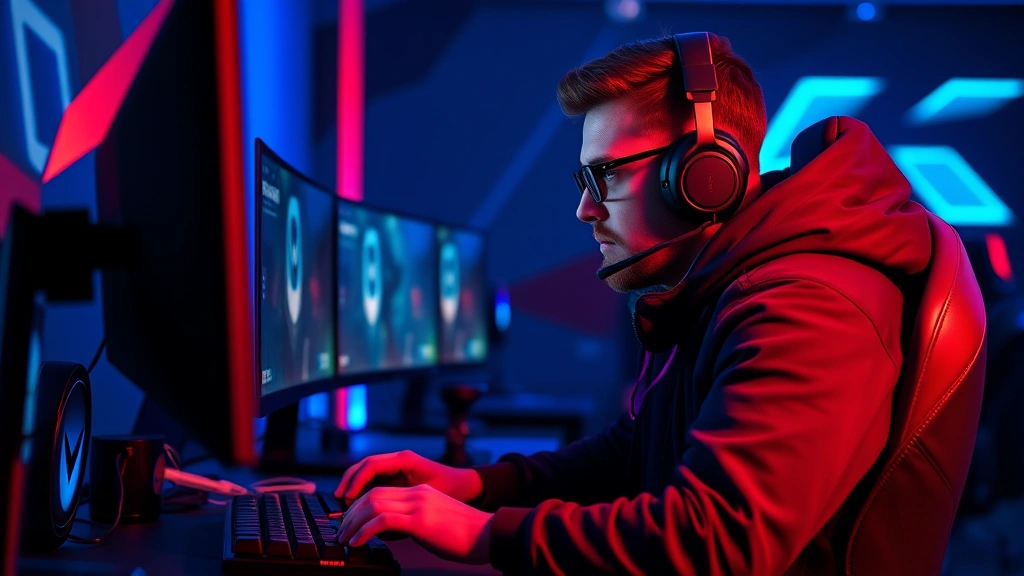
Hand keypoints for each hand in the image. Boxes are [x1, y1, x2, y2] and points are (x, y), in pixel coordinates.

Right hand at [334, 450, 482, 506]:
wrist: (464, 485)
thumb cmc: (450, 488)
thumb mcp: (428, 494)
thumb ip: (405, 499)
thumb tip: (380, 512)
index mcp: (404, 459)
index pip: (371, 465)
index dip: (356, 480)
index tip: (346, 496)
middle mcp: (397, 459)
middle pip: (364, 465)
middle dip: (349, 481)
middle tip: (339, 499)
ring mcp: (396, 466)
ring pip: (366, 472)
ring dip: (353, 485)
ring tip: (344, 502)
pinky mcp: (396, 475)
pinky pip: (374, 479)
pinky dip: (362, 488)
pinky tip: (357, 502)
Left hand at [338, 484, 492, 564]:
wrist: (488, 536)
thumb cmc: (465, 536)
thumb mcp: (436, 522)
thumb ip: (415, 521)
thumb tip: (393, 532)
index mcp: (421, 492)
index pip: (381, 492)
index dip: (360, 507)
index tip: (349, 523)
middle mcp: (418, 493)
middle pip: (372, 495)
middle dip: (351, 514)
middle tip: (341, 533)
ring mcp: (419, 504)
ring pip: (373, 505)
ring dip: (353, 523)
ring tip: (345, 540)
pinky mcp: (420, 520)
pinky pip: (382, 521)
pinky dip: (364, 532)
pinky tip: (357, 543)